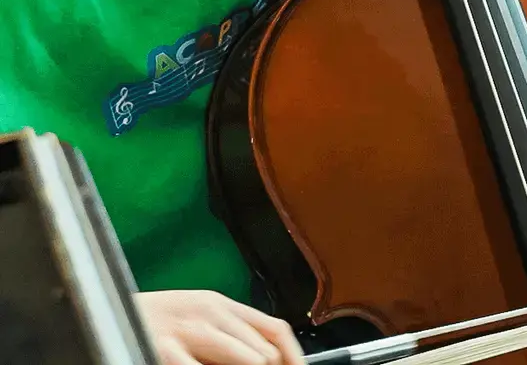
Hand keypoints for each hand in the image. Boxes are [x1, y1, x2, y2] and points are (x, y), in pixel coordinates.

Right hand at [136, 291, 302, 364]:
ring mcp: (187, 332)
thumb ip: (227, 333)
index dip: (293, 357)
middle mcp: (209, 314)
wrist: (95, 310)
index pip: (275, 330)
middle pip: (264, 352)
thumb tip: (265, 358)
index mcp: (218, 305)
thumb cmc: (147, 323)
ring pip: (250, 360)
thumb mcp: (193, 320)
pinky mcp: (164, 349)